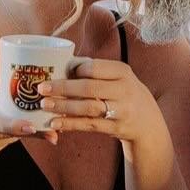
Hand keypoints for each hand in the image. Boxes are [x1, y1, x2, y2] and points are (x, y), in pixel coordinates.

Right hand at [0, 88, 49, 163]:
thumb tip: (27, 91)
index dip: (13, 126)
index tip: (31, 126)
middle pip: (6, 134)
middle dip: (31, 132)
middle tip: (54, 131)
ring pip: (8, 139)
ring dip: (25, 133)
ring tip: (45, 127)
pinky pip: (4, 144)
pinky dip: (12, 136)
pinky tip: (18, 129)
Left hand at [38, 56, 168, 153]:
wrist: (147, 121)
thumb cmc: (123, 92)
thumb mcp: (117, 77)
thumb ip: (94, 69)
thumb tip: (64, 61)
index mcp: (122, 71)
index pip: (94, 67)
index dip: (74, 70)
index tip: (57, 72)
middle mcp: (124, 89)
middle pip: (89, 88)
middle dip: (62, 88)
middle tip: (41, 89)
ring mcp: (122, 110)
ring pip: (88, 108)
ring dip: (63, 107)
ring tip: (44, 105)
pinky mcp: (116, 128)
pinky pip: (89, 125)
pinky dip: (70, 124)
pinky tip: (55, 123)